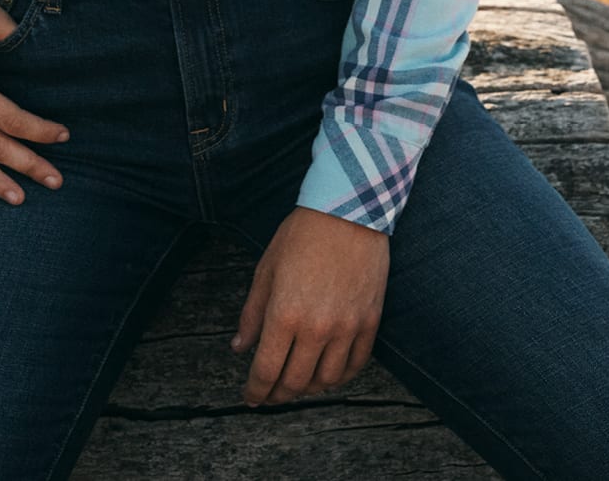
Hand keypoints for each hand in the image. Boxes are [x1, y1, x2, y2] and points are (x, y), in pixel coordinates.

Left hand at [231, 206, 388, 405]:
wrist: (349, 211)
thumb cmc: (302, 235)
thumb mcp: (267, 269)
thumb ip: (252, 313)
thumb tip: (239, 347)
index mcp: (284, 314)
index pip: (266, 370)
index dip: (256, 391)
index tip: (250, 398)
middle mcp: (316, 328)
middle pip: (295, 382)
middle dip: (277, 395)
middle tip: (269, 396)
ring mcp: (346, 328)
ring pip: (326, 380)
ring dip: (308, 388)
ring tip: (297, 383)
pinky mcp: (369, 322)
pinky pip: (355, 365)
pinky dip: (339, 377)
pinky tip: (328, 373)